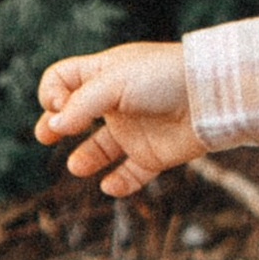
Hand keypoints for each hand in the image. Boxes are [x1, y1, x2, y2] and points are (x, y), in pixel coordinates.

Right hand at [35, 42, 198, 198]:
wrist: (213, 96)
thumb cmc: (163, 78)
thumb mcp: (114, 82)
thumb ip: (80, 105)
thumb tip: (54, 126)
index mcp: (105, 73)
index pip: (63, 78)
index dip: (52, 92)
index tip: (62, 104)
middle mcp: (117, 102)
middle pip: (76, 115)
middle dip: (56, 125)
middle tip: (45, 135)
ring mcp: (135, 129)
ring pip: (101, 148)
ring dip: (85, 159)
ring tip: (77, 166)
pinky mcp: (155, 154)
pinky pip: (132, 174)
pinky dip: (120, 183)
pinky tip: (109, 186)